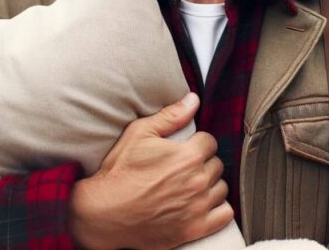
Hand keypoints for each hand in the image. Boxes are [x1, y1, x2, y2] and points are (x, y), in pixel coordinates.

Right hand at [68, 93, 232, 249]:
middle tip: (184, 168)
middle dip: (203, 163)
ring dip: (210, 185)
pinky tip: (203, 204)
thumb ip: (170, 116)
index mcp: (188, 156)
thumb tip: (193, 100)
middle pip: (217, 165)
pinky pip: (224, 215)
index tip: (186, 149)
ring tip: (191, 185)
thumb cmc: (119, 173)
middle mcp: (197, 182)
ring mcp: (197, 207)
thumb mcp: (139, 134)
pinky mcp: (195, 228)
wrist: (104, 213)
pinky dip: (218, 209)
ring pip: (221, 189)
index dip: (197, 143)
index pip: (210, 142)